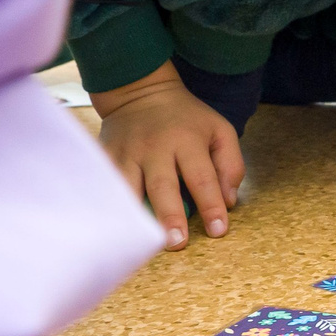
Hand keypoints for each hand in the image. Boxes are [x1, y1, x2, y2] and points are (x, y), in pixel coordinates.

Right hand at [93, 61, 242, 249]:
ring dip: (136, 217)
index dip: (211, 206)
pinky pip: (106, 186)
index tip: (218, 231)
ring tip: (142, 242)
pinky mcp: (104, 157)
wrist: (140, 92)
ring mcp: (126, 153)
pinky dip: (110, 206)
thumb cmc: (186, 119)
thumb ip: (230, 164)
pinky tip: (113, 226)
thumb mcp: (219, 130)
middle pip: (163, 186)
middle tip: (177, 243)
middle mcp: (155, 147)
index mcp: (187, 140)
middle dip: (170, 217)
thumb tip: (228, 201)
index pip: (202, 178)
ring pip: (129, 189)